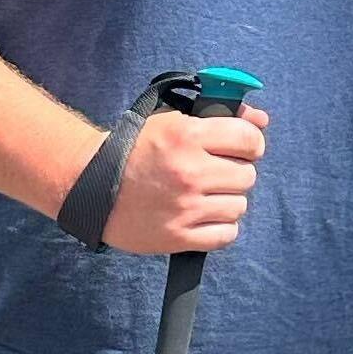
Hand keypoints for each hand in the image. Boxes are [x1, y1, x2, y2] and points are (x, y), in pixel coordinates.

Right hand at [106, 98, 266, 254]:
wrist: (91, 184)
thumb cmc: (134, 150)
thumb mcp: (173, 121)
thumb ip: (221, 117)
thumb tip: (262, 120)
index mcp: (187, 136)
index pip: (249, 140)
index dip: (250, 144)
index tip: (242, 149)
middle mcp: (189, 172)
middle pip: (247, 176)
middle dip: (234, 173)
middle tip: (215, 173)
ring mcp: (185, 207)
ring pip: (239, 206)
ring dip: (227, 201)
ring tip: (205, 196)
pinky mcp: (179, 236)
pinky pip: (226, 234)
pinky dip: (220, 227)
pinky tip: (203, 216)